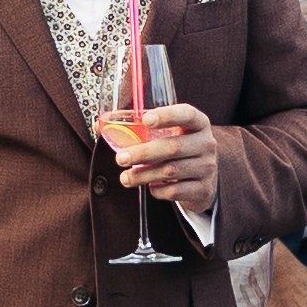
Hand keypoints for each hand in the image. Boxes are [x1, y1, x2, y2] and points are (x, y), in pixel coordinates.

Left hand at [107, 87, 219, 218]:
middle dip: (143, 153)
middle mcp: (206, 143)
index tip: (145, 120)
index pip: (186, 114)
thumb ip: (136, 128)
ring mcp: (207, 167)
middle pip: (174, 147)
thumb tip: (99, 125)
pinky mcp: (203, 190)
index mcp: (198, 123)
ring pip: (171, 171)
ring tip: (125, 177)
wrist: (202, 180)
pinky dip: (158, 190)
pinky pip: (175, 191)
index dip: (167, 115)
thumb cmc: (176, 151)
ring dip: (144, 174)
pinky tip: (150, 187)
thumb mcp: (165, 135)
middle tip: (120, 158)